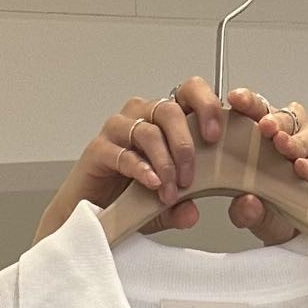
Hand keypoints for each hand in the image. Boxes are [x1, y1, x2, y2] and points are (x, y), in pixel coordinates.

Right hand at [34, 78, 307, 244]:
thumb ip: (182, 206)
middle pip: (170, 107)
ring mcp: (119, 130)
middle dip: (186, 141)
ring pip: (149, 129)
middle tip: (192, 175)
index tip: (217, 134)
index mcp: (165, 119)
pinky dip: (142, 170)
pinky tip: (152, 185)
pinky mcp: (98, 149)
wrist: (89, 215)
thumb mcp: (165, 205)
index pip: (190, 92)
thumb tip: (192, 212)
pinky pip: (124, 153)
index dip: (207, 104)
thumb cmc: (129, 197)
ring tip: (171, 190)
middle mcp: (142, 116)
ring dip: (166, 162)